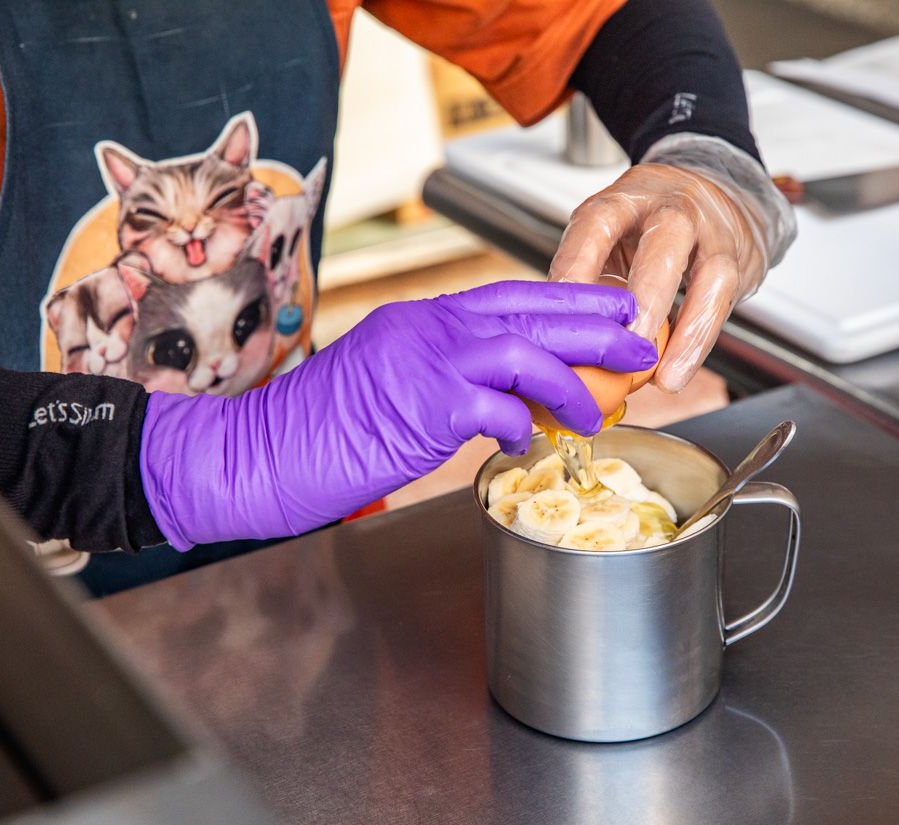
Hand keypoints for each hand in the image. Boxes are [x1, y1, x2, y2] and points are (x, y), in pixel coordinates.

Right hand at [140, 281, 656, 549]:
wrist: (255, 455)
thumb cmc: (322, 432)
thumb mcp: (393, 387)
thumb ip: (449, 380)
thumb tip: (507, 399)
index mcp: (422, 319)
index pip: (512, 296)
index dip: (570, 299)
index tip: (613, 307)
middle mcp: (427, 328)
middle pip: (531, 311)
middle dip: (595, 324)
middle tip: (642, 339)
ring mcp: (422, 362)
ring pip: (523, 351)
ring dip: (572, 381)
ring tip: (602, 409)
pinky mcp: (419, 405)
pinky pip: (494, 408)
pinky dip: (522, 424)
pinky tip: (530, 441)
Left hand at [550, 134, 794, 392]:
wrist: (723, 197)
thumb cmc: (652, 227)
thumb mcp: (612, 237)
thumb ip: (590, 278)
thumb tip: (556, 339)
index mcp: (625, 200)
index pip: (598, 224)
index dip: (578, 264)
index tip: (558, 311)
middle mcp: (672, 208)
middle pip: (664, 241)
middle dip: (645, 296)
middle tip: (623, 342)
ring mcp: (712, 233)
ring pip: (709, 274)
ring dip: (685, 330)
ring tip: (658, 374)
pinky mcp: (737, 261)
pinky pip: (723, 303)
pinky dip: (699, 342)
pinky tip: (677, 373)